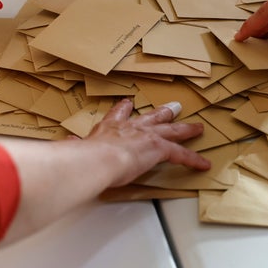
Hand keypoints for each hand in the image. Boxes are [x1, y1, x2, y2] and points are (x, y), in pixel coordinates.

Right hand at [84, 99, 210, 186]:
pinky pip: (181, 153)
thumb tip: (65, 145)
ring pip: (172, 130)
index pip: (118, 115)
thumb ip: (75, 146)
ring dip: (186, 129)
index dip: (124, 109)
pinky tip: (203, 163)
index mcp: (110, 128)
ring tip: (197, 128)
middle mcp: (131, 127)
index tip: (128, 104)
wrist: (97, 159)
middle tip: (174, 107)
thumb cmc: (85, 157)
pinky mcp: (160, 147)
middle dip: (163, 112)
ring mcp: (148, 135)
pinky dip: (193, 159)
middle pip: (152, 117)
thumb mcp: (78, 149)